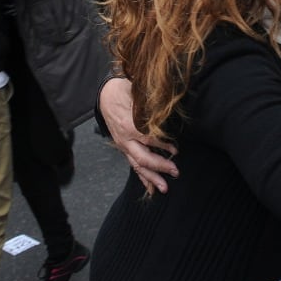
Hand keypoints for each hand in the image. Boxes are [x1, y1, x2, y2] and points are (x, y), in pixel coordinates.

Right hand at [99, 77, 177, 194]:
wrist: (104, 96)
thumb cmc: (123, 92)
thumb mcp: (137, 93)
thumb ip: (151, 104)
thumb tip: (170, 109)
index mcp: (129, 125)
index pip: (148, 140)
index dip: (163, 146)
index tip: (175, 150)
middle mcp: (125, 139)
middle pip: (142, 158)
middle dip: (159, 167)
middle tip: (175, 172)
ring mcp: (123, 145)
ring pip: (137, 166)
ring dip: (150, 178)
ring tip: (163, 189)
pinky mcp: (124, 148)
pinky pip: (133, 165)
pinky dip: (142, 177)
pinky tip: (151, 188)